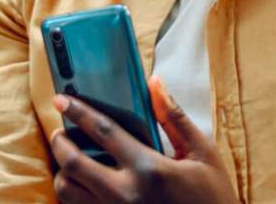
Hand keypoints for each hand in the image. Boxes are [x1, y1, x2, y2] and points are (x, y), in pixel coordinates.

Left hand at [50, 76, 236, 203]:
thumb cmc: (214, 200)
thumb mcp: (203, 156)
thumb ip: (175, 118)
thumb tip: (155, 83)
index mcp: (150, 170)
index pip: (102, 131)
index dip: (78, 111)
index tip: (62, 99)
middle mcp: (127, 196)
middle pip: (73, 163)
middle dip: (60, 143)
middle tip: (61, 132)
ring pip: (68, 193)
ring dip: (64, 174)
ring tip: (70, 161)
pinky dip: (75, 198)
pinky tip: (85, 187)